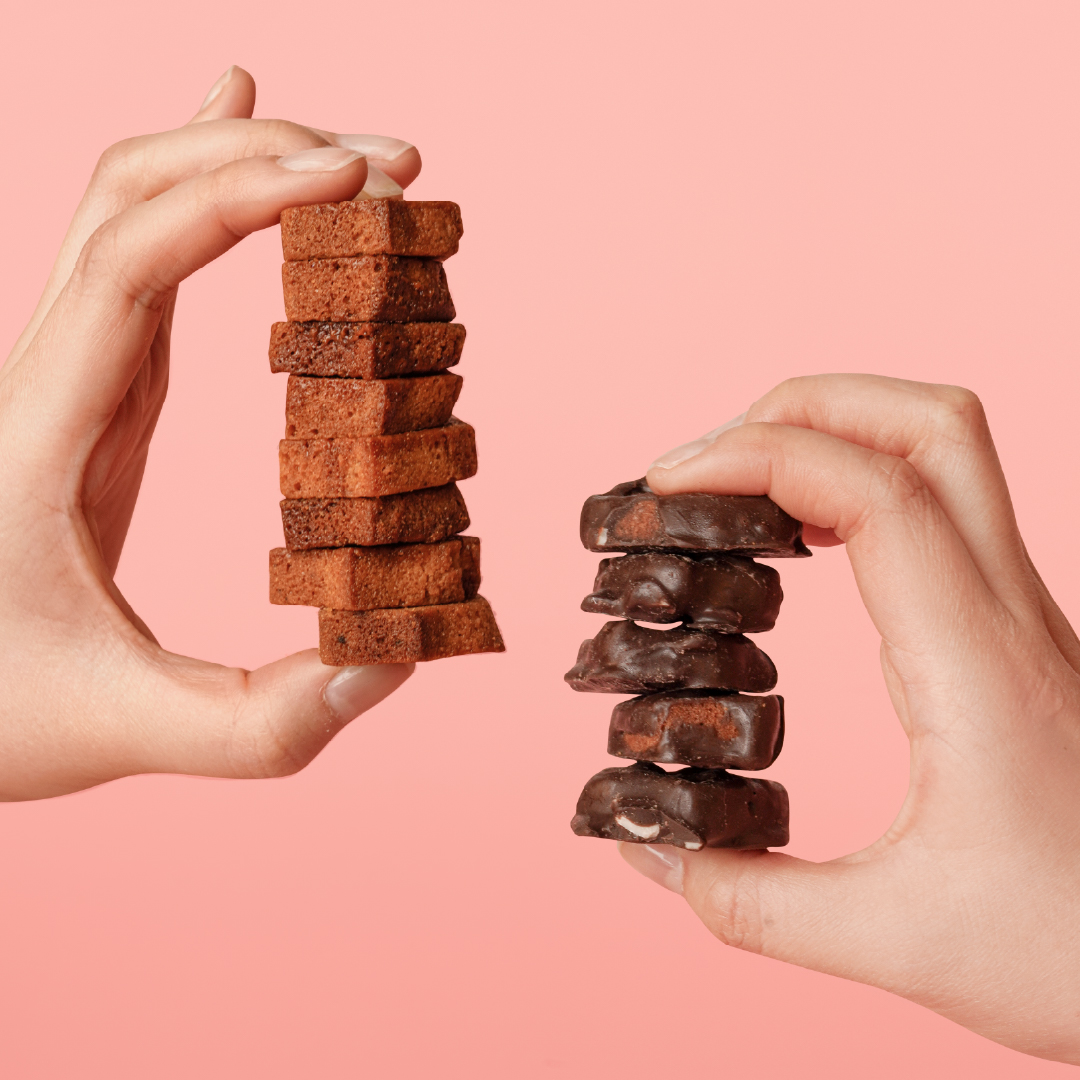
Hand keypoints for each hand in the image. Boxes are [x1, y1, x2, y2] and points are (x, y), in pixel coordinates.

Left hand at [0, 67, 419, 799]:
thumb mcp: (126, 730)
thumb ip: (263, 722)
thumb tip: (392, 660)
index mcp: (42, 430)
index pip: (134, 261)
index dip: (242, 197)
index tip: (353, 181)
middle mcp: (50, 378)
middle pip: (133, 199)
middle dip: (262, 156)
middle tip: (385, 164)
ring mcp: (74, 379)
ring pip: (135, 214)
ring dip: (239, 167)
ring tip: (345, 160)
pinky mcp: (103, 399)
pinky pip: (147, 268)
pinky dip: (205, 204)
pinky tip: (246, 167)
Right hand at [619, 374, 1079, 1064]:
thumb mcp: (899, 944)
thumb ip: (754, 904)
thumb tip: (654, 855)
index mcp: (977, 666)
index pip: (873, 490)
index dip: (755, 457)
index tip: (667, 486)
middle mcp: (1008, 614)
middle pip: (928, 421)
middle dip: (798, 409)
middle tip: (701, 468)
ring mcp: (1022, 613)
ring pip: (945, 447)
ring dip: (832, 432)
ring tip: (739, 486)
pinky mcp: (1015, 632)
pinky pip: (940, 506)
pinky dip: (856, 484)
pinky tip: (806, 540)